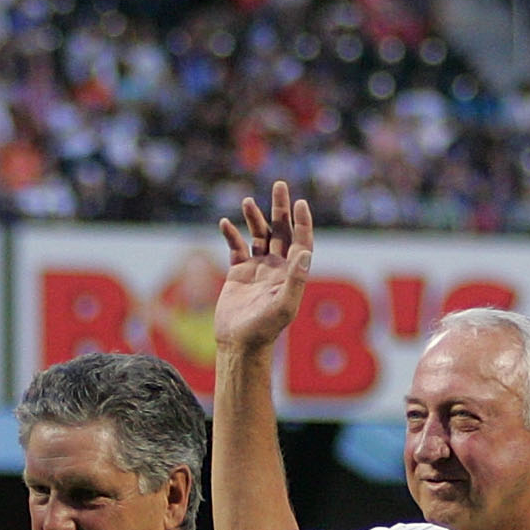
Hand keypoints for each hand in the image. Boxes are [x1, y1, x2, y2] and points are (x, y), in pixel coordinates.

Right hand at [214, 182, 315, 358]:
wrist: (240, 344)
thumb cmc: (264, 329)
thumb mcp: (284, 305)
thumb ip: (296, 278)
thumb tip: (304, 251)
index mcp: (291, 273)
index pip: (301, 241)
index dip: (302, 222)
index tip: (299, 202)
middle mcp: (277, 267)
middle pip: (282, 231)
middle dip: (281, 209)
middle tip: (280, 185)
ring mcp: (257, 269)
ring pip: (259, 236)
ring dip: (254, 218)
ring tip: (247, 201)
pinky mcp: (238, 274)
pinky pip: (236, 248)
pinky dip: (231, 235)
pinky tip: (225, 223)